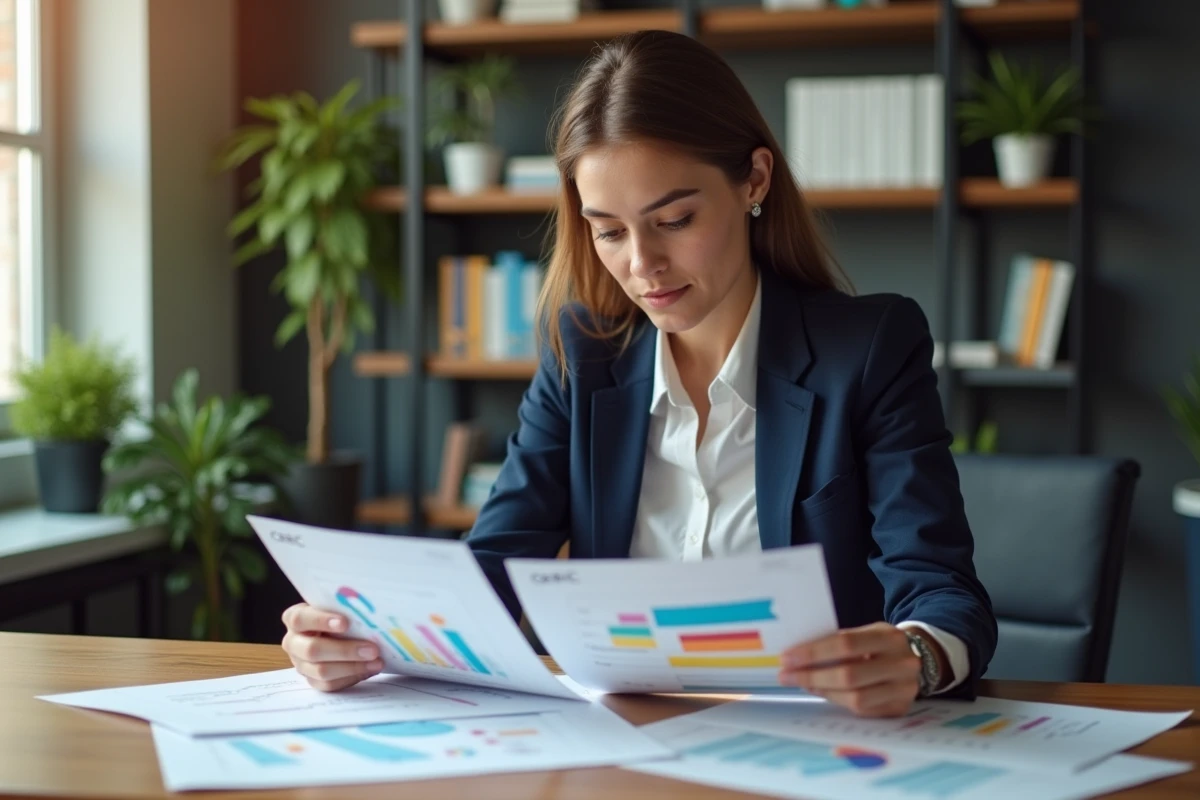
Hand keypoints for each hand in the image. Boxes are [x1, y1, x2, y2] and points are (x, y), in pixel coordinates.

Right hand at [281, 603, 383, 691]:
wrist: (334, 632)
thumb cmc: (337, 614)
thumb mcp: (336, 607)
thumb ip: (343, 607)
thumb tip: (367, 613)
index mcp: (294, 618)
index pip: (300, 619)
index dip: (321, 620)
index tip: (345, 623)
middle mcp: (292, 642)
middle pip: (312, 650)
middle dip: (345, 650)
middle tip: (372, 649)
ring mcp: (301, 664)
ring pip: (322, 671)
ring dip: (352, 667)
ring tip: (376, 661)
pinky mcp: (312, 681)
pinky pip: (329, 684)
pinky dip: (351, 677)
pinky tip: (369, 670)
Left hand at [778, 622, 926, 717]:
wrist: (920, 658)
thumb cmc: (880, 645)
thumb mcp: (866, 634)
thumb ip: (838, 642)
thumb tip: (797, 656)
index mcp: (889, 637)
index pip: (846, 644)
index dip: (813, 652)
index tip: (787, 657)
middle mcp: (902, 664)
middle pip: (849, 675)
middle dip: (811, 676)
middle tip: (786, 675)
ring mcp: (904, 690)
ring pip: (855, 698)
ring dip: (822, 691)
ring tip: (802, 683)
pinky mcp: (900, 709)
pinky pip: (862, 711)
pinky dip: (837, 701)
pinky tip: (822, 691)